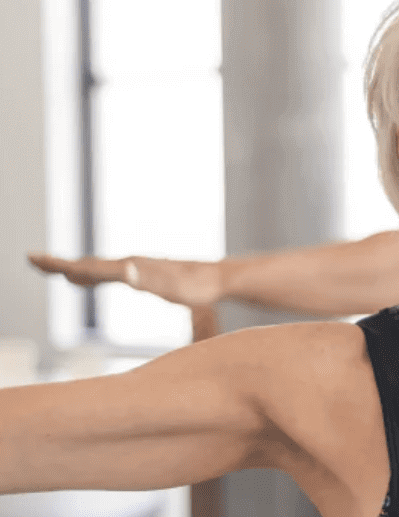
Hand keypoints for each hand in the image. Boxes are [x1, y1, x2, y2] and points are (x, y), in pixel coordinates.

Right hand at [27, 253, 222, 307]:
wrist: (218, 279)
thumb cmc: (196, 287)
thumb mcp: (171, 287)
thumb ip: (147, 280)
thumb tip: (124, 271)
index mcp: (130, 267)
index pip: (89, 266)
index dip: (61, 264)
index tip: (36, 259)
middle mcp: (130, 264)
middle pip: (87, 264)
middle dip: (59, 263)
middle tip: (32, 260)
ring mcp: (136, 268)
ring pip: (96, 268)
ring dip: (72, 268)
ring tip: (51, 270)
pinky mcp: (143, 274)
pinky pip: (107, 275)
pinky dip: (89, 276)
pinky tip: (84, 280)